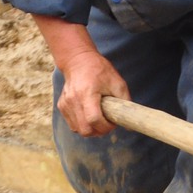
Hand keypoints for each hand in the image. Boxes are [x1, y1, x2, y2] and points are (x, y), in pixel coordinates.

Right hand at [32, 16, 127, 135]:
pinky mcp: (62, 106)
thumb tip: (131, 122)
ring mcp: (65, 104)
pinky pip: (72, 125)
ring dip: (90, 129)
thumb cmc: (99, 70)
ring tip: (98, 119)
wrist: (78, 61)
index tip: (112, 123)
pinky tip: (89, 115)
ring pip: (78, 130)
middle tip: (106, 124)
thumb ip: (125, 101)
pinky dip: (82, 124)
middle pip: (85, 129)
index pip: (94, 120)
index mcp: (87, 93)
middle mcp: (73, 100)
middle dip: (98, 131)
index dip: (105, 127)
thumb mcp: (117, 82)